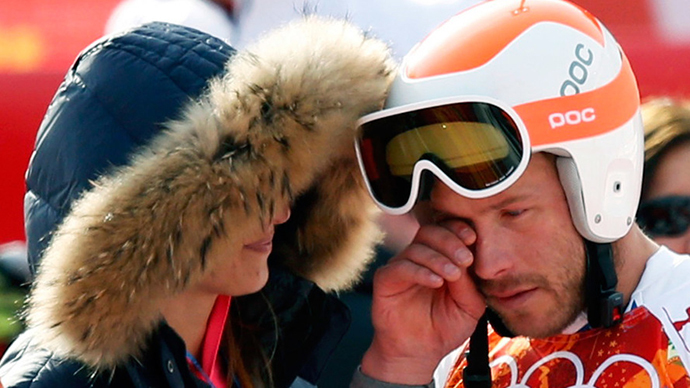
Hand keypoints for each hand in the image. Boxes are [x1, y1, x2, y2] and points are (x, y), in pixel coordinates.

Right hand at [361, 219, 485, 383]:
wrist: (418, 352)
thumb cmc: (444, 328)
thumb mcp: (469, 307)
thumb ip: (470, 283)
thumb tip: (468, 260)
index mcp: (440, 258)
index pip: (447, 231)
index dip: (459, 229)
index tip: (473, 238)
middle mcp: (419, 258)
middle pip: (430, 232)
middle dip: (451, 241)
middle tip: (465, 258)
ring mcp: (401, 267)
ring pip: (416, 248)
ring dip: (438, 258)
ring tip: (453, 275)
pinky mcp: (386, 279)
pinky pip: (400, 267)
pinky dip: (420, 271)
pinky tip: (436, 282)